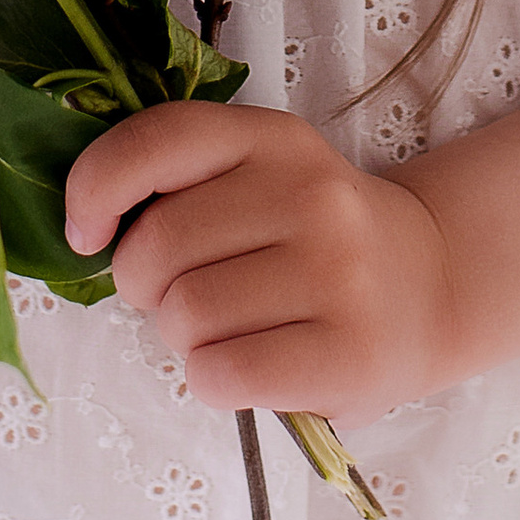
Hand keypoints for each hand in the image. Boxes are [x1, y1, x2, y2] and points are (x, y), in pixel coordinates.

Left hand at [63, 101, 460, 418]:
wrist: (431, 286)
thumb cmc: (316, 241)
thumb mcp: (263, 175)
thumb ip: (187, 181)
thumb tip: (90, 228)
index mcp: (275, 139)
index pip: (157, 141)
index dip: (96, 188)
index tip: (88, 232)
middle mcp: (311, 194)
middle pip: (158, 245)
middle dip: (144, 285)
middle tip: (181, 295)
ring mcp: (337, 274)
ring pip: (186, 315)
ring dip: (183, 337)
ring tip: (227, 330)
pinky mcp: (348, 354)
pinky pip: (222, 373)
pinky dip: (212, 380)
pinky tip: (246, 367)